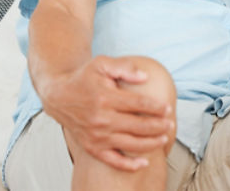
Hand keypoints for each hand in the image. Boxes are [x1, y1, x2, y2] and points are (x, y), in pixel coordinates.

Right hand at [41, 56, 171, 170]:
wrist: (58, 95)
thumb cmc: (84, 78)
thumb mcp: (102, 64)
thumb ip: (125, 67)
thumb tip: (145, 76)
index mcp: (106, 98)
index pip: (138, 104)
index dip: (156, 108)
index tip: (168, 109)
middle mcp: (101, 119)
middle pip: (137, 126)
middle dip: (158, 126)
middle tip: (171, 124)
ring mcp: (96, 136)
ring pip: (130, 144)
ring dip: (150, 143)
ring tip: (164, 138)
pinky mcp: (91, 147)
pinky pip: (112, 160)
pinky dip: (128, 165)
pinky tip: (143, 163)